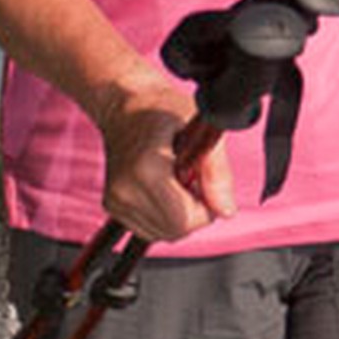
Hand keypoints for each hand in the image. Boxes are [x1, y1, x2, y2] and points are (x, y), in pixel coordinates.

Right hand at [93, 76, 237, 241]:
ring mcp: (115, 201)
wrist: (125, 104)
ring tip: (176, 179)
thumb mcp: (202, 129)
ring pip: (162, 234)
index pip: (185, 221)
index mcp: (146, 170)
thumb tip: (226, 210)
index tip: (205, 181)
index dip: (206, 208)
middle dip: (194, 211)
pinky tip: (163, 187)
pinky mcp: (112, 206)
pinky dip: (163, 215)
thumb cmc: (162, 109)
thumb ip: (217, 172)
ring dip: (178, 214)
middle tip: (193, 177)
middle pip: (174, 231)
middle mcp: (125, 190)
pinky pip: (149, 228)